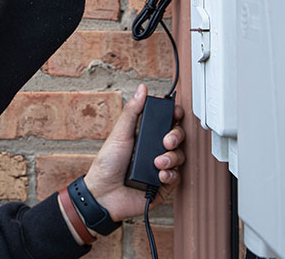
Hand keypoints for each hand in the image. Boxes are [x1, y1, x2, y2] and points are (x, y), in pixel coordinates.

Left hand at [83, 84, 184, 220]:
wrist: (103, 194)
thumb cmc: (107, 164)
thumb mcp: (119, 134)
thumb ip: (132, 112)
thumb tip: (142, 89)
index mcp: (145, 135)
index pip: (167, 121)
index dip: (174, 115)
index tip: (175, 113)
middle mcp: (155, 150)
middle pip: (178, 137)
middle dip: (176, 136)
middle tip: (167, 141)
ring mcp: (161, 167)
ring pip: (180, 156)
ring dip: (172, 157)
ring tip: (158, 162)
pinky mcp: (164, 185)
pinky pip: (178, 177)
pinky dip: (171, 174)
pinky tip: (160, 175)